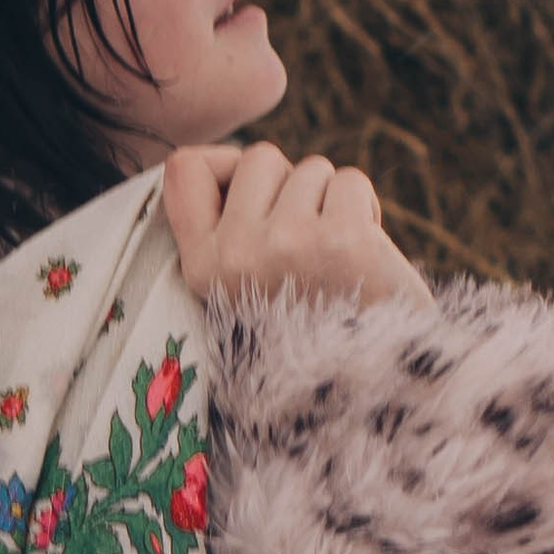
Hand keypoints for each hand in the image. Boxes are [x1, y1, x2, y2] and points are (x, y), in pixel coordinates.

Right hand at [162, 141, 424, 309]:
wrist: (369, 395)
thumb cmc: (309, 334)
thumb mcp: (241, 294)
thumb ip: (231, 234)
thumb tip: (240, 164)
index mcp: (201, 269)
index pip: (183, 169)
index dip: (222, 164)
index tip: (254, 196)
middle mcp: (235, 255)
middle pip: (259, 158)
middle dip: (291, 186)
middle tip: (308, 244)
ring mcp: (288, 244)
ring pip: (311, 169)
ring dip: (332, 203)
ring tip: (338, 259)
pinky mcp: (343, 240)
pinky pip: (351, 182)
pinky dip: (365, 209)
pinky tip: (366, 256)